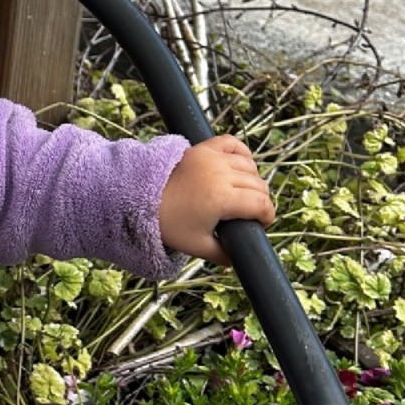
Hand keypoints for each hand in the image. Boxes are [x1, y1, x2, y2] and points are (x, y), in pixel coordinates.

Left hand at [158, 136, 274, 263]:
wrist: (137, 199)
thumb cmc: (166, 224)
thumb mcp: (195, 245)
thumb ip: (221, 254)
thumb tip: (237, 260)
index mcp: (223, 199)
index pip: (261, 204)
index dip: (267, 215)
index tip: (263, 223)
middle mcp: (222, 175)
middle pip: (258, 185)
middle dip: (259, 201)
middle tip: (249, 212)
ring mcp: (212, 159)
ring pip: (248, 166)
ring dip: (251, 179)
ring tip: (242, 193)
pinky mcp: (202, 149)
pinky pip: (231, 144)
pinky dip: (241, 152)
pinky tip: (240, 165)